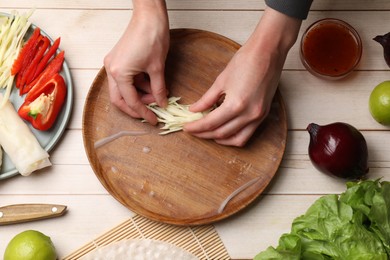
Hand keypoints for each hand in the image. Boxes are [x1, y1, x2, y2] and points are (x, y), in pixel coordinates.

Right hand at [104, 0, 168, 123]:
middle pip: (119, 99)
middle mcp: (111, 70)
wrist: (149, 17)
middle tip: (151, 113)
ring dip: (139, 95)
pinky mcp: (118, 60)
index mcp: (119, 73)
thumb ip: (158, 89)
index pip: (130, 101)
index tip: (154, 120)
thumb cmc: (152, 37)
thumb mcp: (157, 68)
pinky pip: (125, 79)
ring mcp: (113, 64)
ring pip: (122, 90)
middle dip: (135, 108)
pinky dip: (137, 85)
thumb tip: (161, 103)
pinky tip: (151, 85)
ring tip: (157, 95)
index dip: (143, 113)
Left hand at [184, 7, 301, 146]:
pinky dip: (234, 137)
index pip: (210, 123)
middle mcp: (248, 115)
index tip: (186, 127)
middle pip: (221, 133)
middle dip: (204, 134)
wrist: (268, 52)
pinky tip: (224, 132)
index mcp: (235, 105)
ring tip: (207, 133)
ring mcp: (258, 116)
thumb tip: (194, 110)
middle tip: (193, 130)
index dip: (196, 127)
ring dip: (219, 139)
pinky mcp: (263, 115)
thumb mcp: (221, 80)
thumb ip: (207, 99)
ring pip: (235, 139)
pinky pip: (247, 135)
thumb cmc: (245, 61)